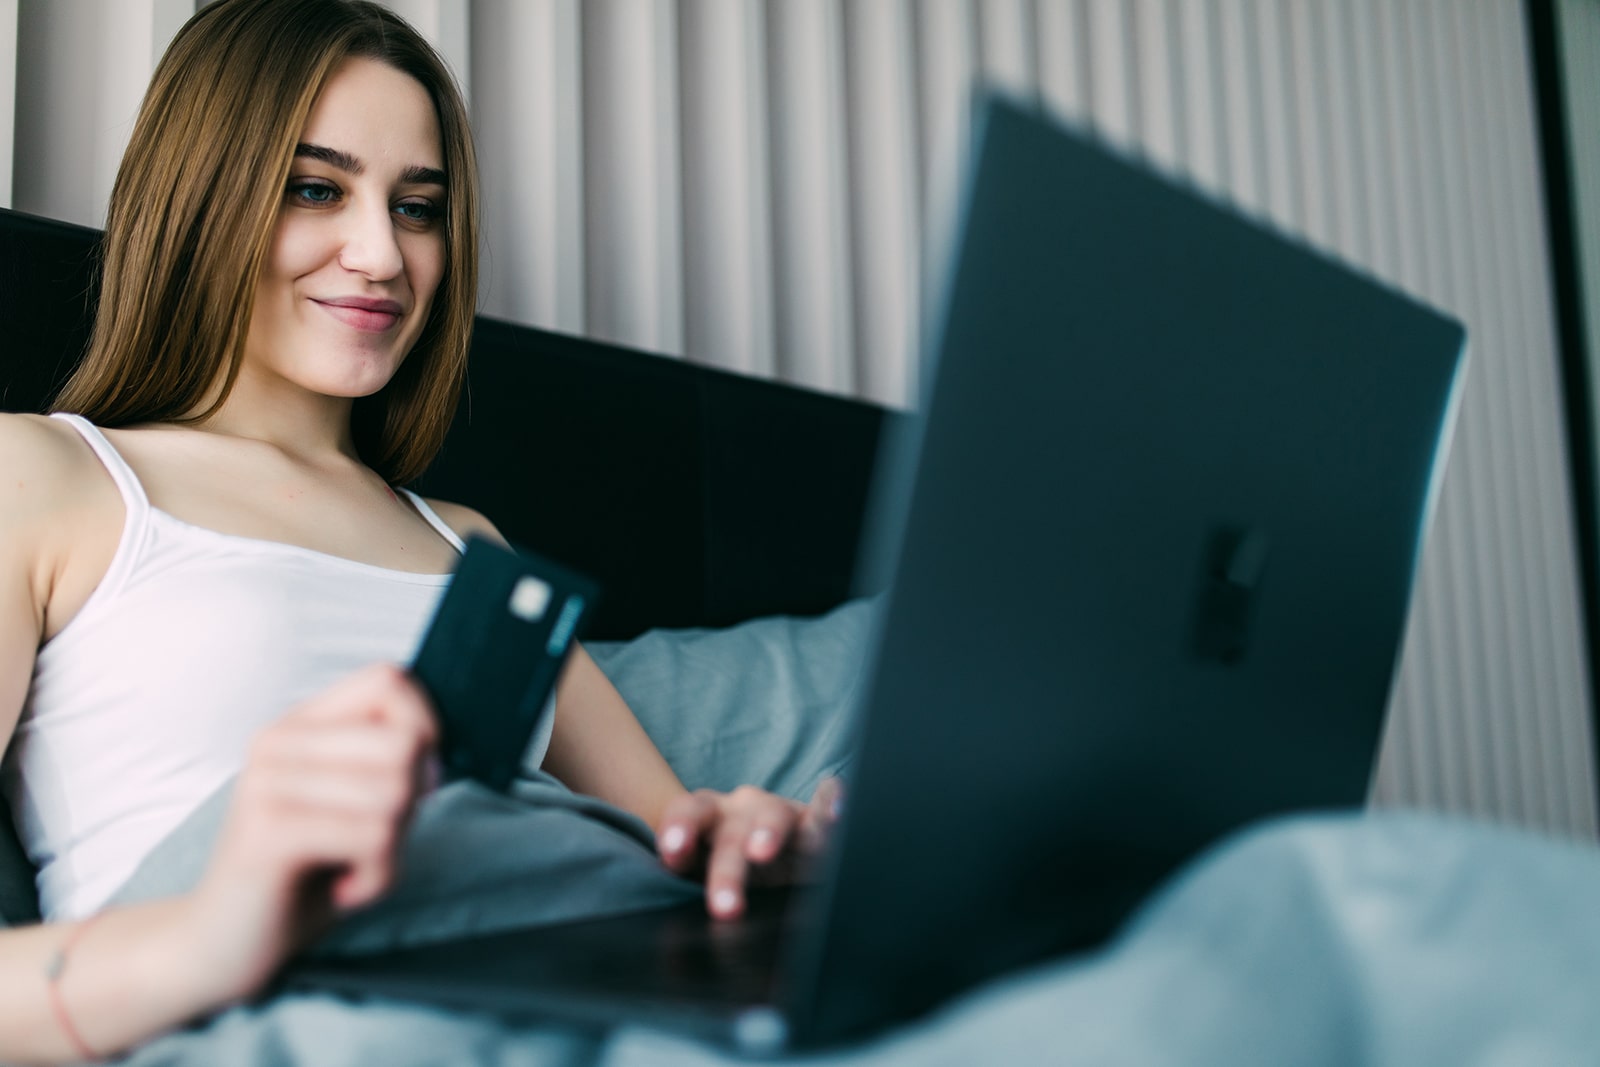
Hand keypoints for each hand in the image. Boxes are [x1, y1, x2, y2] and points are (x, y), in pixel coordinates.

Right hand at [180, 663, 437, 1002]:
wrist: (219, 945)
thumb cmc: (301, 876)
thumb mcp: (354, 809)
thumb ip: (390, 768)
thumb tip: (434, 751)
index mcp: (300, 724)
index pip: (388, 678)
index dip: (425, 725)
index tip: (416, 778)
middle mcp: (278, 741)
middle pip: (405, 742)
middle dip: (412, 803)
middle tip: (372, 840)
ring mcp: (268, 782)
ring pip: (395, 793)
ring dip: (393, 849)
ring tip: (353, 866)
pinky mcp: (268, 830)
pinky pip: (373, 838)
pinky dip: (377, 876)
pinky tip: (344, 888)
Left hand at [655, 777, 842, 919]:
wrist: (767, 854)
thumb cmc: (726, 867)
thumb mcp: (702, 876)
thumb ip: (691, 892)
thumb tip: (683, 952)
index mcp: (707, 817)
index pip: (689, 812)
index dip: (679, 828)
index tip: (673, 852)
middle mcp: (742, 810)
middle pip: (730, 831)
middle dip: (727, 869)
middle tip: (725, 907)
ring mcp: (779, 813)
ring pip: (773, 817)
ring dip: (767, 834)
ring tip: (761, 853)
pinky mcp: (813, 822)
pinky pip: (823, 809)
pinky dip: (830, 805)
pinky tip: (837, 812)